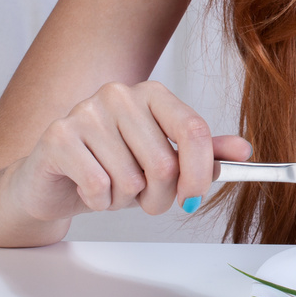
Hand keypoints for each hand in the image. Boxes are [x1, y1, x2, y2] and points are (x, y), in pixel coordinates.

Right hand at [4, 81, 251, 221]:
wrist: (52, 182)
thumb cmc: (111, 168)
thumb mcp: (162, 161)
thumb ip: (202, 154)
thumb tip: (243, 151)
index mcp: (153, 93)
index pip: (194, 130)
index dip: (201, 173)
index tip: (194, 198)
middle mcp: (120, 94)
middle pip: (165, 164)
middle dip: (158, 198)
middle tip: (142, 199)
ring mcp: (86, 111)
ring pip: (131, 180)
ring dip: (125, 200)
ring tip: (110, 188)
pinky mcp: (59, 136)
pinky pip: (99, 186)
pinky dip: (99, 202)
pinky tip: (88, 190)